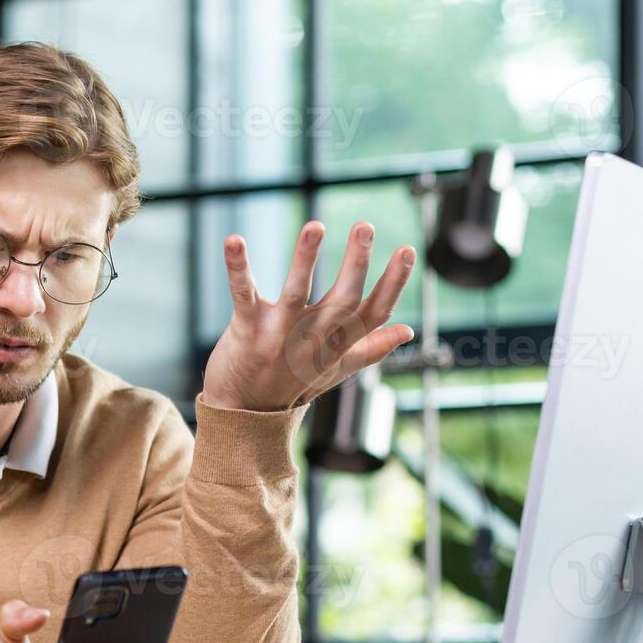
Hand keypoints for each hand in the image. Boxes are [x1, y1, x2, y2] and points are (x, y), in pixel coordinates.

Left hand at [201, 221, 415, 411]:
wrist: (243, 416)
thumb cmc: (291, 386)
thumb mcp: (336, 370)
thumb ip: (370, 348)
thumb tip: (407, 332)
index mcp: (338, 346)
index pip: (374, 313)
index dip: (393, 283)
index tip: (407, 249)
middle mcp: (313, 341)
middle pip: (342, 300)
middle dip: (356, 262)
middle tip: (365, 226)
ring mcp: (279, 336)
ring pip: (296, 293)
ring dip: (305, 258)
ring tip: (315, 226)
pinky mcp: (246, 330)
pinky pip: (243, 294)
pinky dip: (238, 267)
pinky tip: (235, 239)